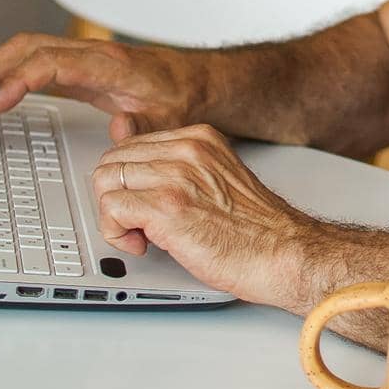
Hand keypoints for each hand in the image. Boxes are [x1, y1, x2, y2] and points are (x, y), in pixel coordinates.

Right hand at [0, 32, 208, 143]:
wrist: (196, 80)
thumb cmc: (181, 97)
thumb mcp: (169, 119)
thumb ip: (144, 126)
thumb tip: (120, 129)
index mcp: (110, 65)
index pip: (53, 62)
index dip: (20, 79)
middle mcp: (93, 55)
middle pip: (32, 46)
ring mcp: (85, 57)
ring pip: (31, 48)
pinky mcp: (81, 66)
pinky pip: (38, 57)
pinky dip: (11, 67)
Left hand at [92, 123, 311, 305]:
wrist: (283, 253)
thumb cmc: (252, 228)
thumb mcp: (213, 178)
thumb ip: (172, 163)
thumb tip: (125, 135)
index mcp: (198, 138)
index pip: (130, 146)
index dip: (129, 184)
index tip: (143, 205)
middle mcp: (186, 149)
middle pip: (112, 161)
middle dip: (116, 199)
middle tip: (140, 225)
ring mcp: (177, 176)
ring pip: (105, 183)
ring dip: (115, 218)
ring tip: (143, 235)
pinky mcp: (168, 207)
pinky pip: (111, 209)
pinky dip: (117, 234)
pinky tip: (143, 245)